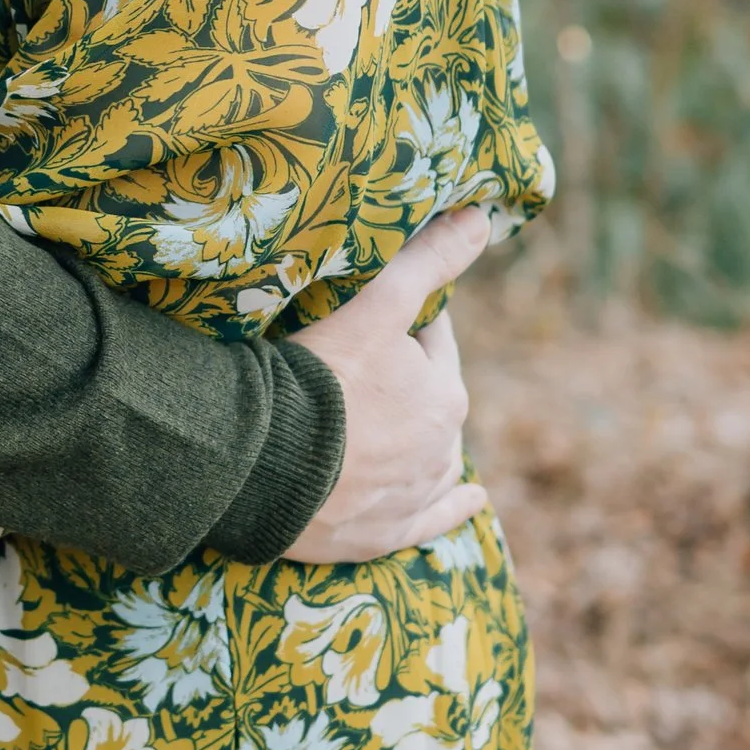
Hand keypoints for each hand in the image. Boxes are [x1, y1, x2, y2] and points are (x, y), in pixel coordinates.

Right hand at [280, 210, 490, 566]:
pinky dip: (455, 508)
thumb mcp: (377, 308)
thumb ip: (429, 262)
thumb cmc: (320, 380)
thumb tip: (483, 216)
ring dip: (425, 442)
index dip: (405, 325)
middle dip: (410, 384)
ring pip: (436, 459)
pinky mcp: (387, 533)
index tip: (378, 317)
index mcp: (445, 393)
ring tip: (396, 427)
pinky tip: (474, 500)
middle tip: (364, 369)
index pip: (433, 342)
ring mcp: (415, 494)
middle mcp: (442, 447)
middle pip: (433, 401)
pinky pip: (435, 519)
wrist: (266, 465)